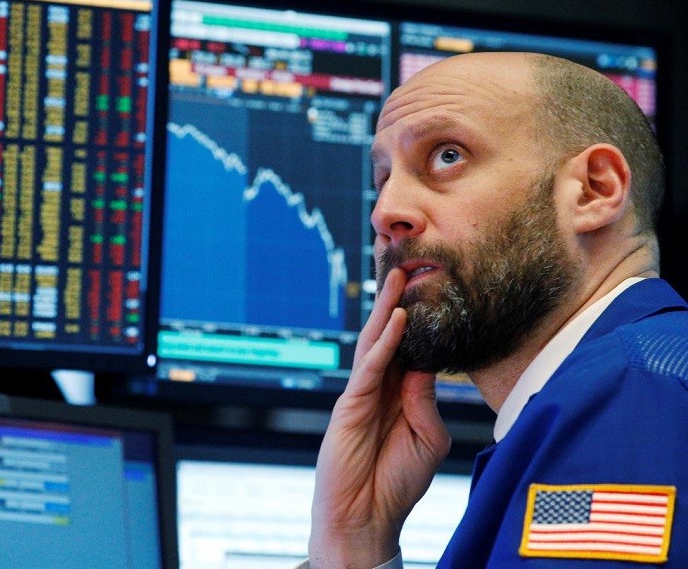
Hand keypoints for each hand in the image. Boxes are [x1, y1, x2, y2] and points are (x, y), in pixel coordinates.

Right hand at [308, 268, 451, 567]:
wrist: (367, 518)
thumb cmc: (397, 483)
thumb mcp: (428, 439)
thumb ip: (426, 401)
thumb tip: (425, 364)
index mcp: (400, 394)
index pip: (411, 347)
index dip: (419, 317)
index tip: (431, 286)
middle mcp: (380, 387)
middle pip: (389, 334)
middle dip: (396, 299)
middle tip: (406, 262)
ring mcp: (362, 394)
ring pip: (376, 342)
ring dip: (387, 308)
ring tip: (397, 275)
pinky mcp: (349, 405)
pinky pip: (370, 368)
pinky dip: (384, 343)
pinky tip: (397, 320)